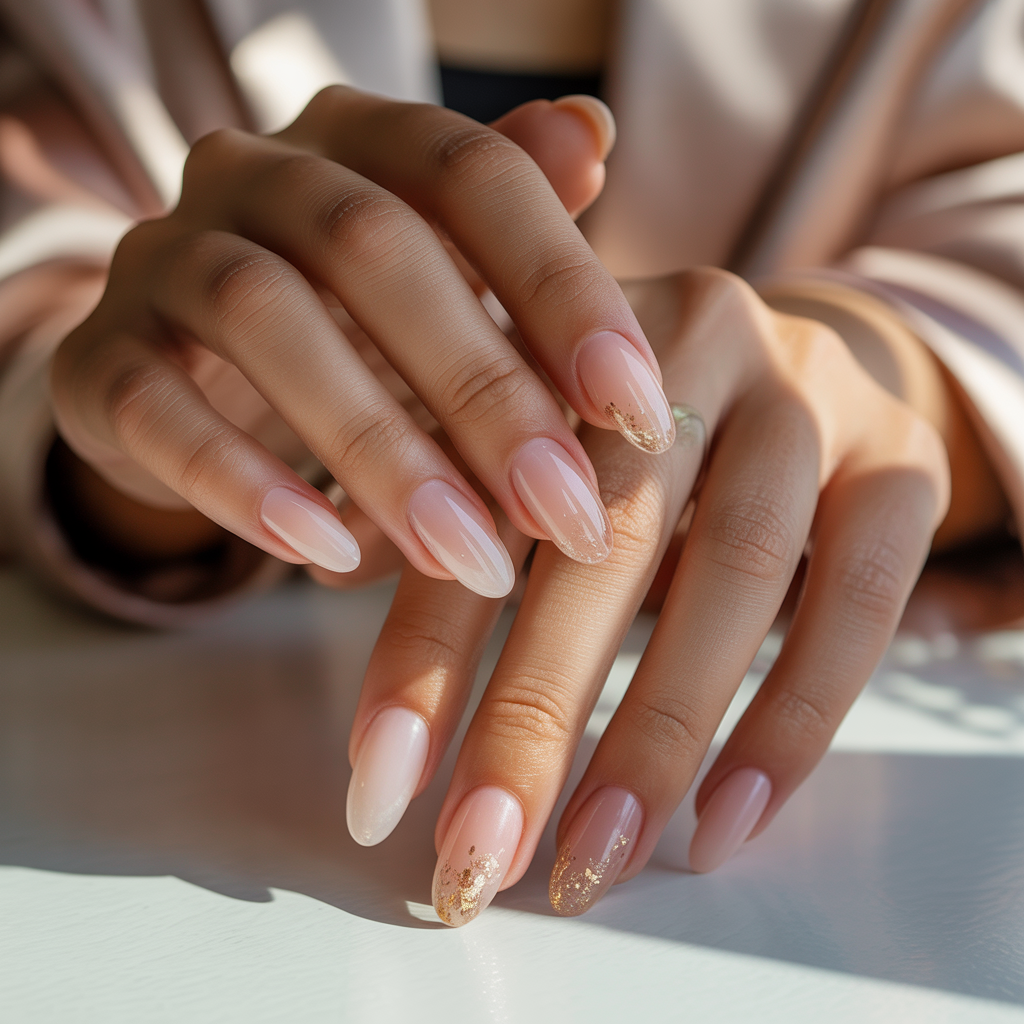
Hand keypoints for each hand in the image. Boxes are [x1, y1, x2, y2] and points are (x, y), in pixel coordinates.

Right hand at [50, 88, 675, 595]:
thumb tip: (594, 134)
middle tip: (565, 511)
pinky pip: (160, 409)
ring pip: (268, 320)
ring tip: (470, 558)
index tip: (636, 407)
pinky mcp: (100, 359)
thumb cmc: (358, 337)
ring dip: (381, 449)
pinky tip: (331, 554)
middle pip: (374, 247)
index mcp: (359, 142)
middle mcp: (253, 173)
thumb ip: (514, 235)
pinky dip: (247, 485)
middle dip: (484, 389)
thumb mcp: (448, 289)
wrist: (201, 387)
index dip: (561, 285)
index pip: (471, 172)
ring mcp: (163, 258)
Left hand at [345, 268, 952, 923]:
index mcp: (571, 332)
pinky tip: (723, 827)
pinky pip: (861, 600)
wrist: (800, 360)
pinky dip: (794, 722)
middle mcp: (694, 343)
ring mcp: (810, 398)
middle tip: (478, 852)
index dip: (426, 646)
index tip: (378, 786)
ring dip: (658, 736)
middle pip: (609, 536)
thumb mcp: (528, 427)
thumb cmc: (627, 420)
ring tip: (594, 862)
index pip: (483, 499)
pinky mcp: (902, 463)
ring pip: (739, 570)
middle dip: (536, 711)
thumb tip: (327, 566)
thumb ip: (439, 488)